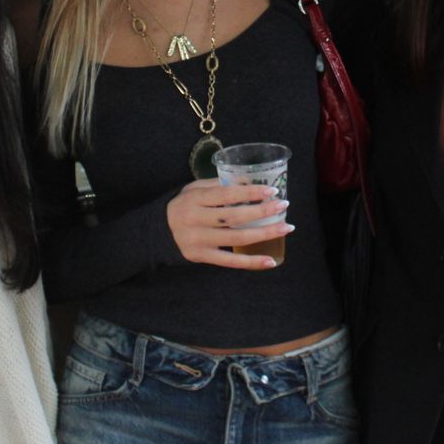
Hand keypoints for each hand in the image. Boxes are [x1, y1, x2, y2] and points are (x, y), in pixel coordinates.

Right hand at [166, 178, 290, 269]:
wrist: (157, 232)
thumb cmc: (182, 206)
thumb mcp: (193, 189)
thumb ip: (217, 185)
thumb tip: (248, 181)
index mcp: (194, 199)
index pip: (226, 194)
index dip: (249, 192)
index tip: (270, 191)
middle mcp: (196, 220)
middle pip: (234, 217)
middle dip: (262, 212)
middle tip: (283, 206)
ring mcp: (199, 241)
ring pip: (236, 238)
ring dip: (264, 234)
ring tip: (285, 228)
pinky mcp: (202, 257)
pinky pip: (230, 262)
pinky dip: (251, 262)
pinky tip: (271, 261)